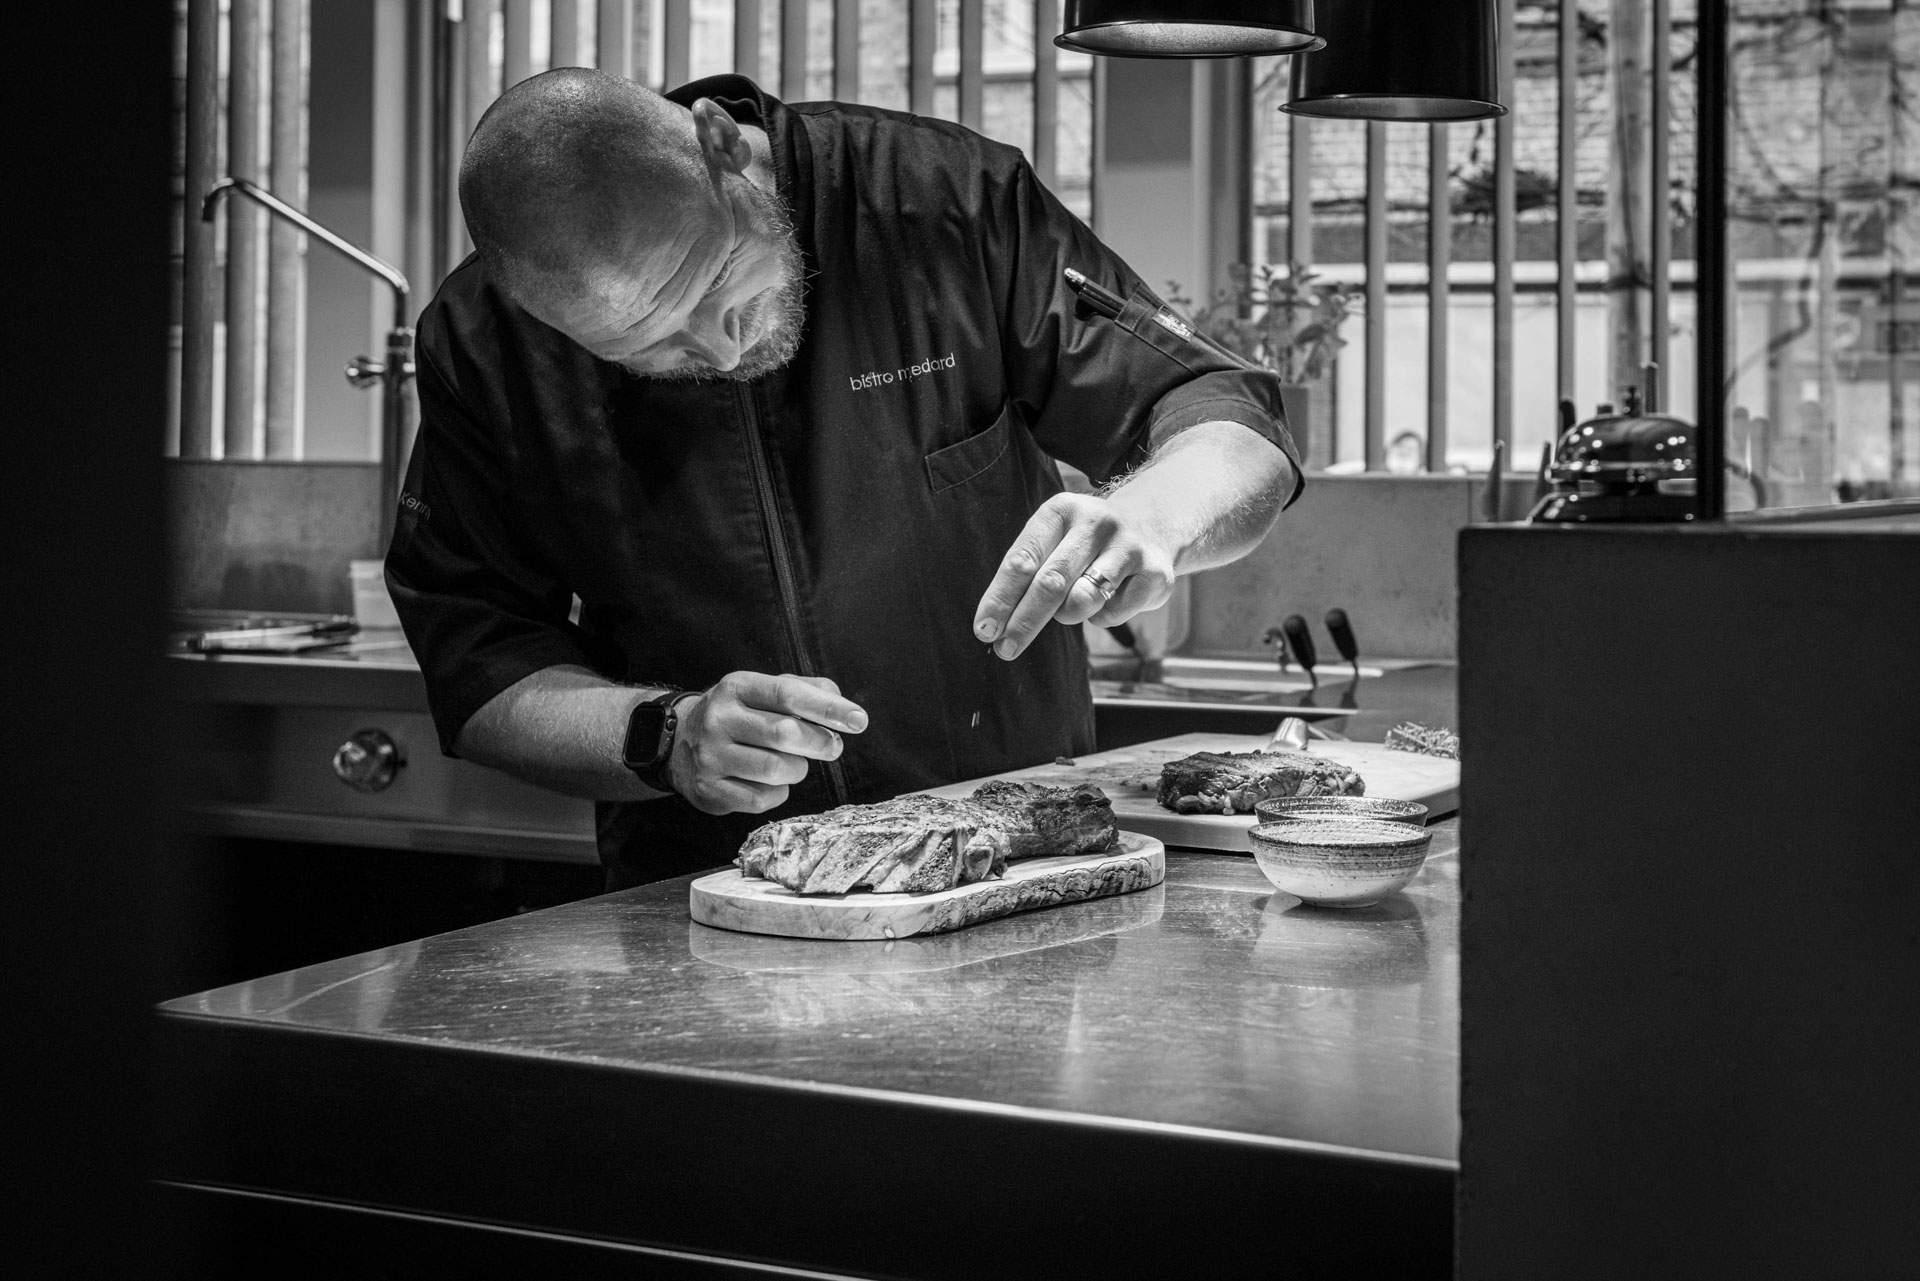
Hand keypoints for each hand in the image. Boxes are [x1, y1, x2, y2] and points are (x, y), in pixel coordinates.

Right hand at [669, 672, 866, 814]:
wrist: (678, 742)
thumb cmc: (737, 715)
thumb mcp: (762, 690)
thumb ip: (803, 689)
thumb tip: (839, 700)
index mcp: (736, 687)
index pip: (787, 694)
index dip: (827, 708)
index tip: (858, 720)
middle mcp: (719, 719)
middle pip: (785, 733)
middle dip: (820, 743)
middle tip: (832, 747)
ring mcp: (710, 756)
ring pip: (776, 770)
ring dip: (798, 769)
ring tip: (794, 763)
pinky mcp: (709, 789)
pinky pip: (761, 799)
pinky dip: (778, 792)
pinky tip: (772, 781)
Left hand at [971, 492, 1174, 660]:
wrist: (1152, 527)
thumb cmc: (1084, 542)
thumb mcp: (1055, 538)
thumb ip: (1028, 570)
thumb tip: (996, 623)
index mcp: (1062, 510)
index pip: (1023, 560)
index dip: (1001, 598)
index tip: (984, 629)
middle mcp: (1097, 523)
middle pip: (1051, 583)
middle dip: (1024, 621)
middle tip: (1005, 649)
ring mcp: (1129, 547)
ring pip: (1082, 601)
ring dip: (1067, 614)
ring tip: (1070, 606)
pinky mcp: (1154, 574)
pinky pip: (1112, 614)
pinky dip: (1101, 617)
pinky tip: (1110, 596)